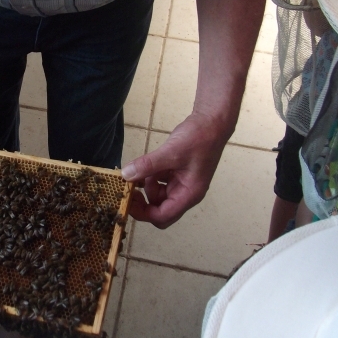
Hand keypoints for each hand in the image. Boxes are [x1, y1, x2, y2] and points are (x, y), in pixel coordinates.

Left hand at [122, 111, 228, 227]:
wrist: (212, 121)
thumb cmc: (199, 138)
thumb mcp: (171, 152)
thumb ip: (147, 165)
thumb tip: (125, 175)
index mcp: (189, 194)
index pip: (163, 216)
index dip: (142, 213)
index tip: (126, 200)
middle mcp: (185, 193)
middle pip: (158, 209)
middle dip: (142, 201)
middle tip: (127, 187)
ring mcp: (181, 183)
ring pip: (156, 194)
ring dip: (145, 185)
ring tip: (140, 168)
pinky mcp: (176, 173)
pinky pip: (158, 181)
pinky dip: (149, 176)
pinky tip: (143, 166)